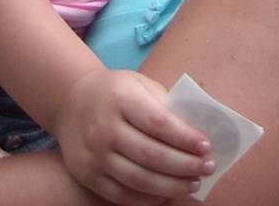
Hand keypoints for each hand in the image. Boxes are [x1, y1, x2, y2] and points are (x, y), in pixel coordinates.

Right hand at [54, 66, 213, 204]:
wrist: (71, 101)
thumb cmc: (116, 92)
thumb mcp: (138, 84)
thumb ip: (163, 105)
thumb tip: (195, 132)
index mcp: (121, 98)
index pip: (159, 122)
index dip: (185, 138)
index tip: (206, 146)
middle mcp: (105, 128)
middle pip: (152, 155)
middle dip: (185, 165)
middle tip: (207, 168)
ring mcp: (95, 155)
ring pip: (139, 179)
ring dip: (172, 186)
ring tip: (193, 184)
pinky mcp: (88, 176)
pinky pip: (122, 195)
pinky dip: (148, 199)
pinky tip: (167, 194)